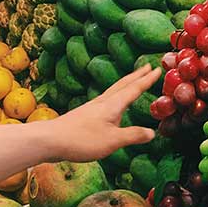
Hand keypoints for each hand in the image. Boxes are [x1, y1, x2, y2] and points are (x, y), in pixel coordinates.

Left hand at [42, 65, 162, 161]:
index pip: (134, 89)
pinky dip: (115, 94)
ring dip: (126, 83)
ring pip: (114, 90)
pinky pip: (106, 99)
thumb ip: (133, 135)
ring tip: (133, 80)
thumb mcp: (113, 141)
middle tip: (147, 66)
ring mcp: (93, 107)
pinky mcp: (85, 114)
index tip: (157, 69)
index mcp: (113, 105)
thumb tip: (152, 133)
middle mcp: (103, 102)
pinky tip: (112, 102)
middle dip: (137, 75)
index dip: (147, 80)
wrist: (50, 140)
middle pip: (123, 85)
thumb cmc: (81, 139)